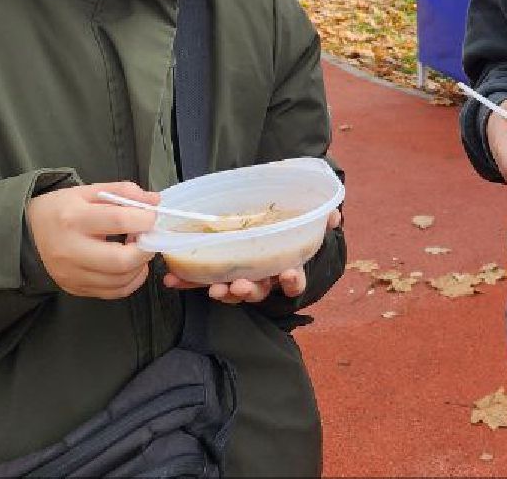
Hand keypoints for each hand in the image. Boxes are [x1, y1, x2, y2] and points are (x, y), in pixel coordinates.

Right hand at [26, 181, 162, 298]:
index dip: (144, 218)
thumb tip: (154, 201)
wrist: (29, 232)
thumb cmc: (62, 209)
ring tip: (138, 248)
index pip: (118, 221)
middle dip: (146, 249)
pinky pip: (114, 292)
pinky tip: (132, 266)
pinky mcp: (75, 288)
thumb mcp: (88, 191)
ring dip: (140, 265)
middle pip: (120, 260)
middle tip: (149, 237)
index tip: (151, 216)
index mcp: (73, 218)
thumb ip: (122, 192)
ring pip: (120, 280)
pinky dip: (131, 281)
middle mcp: (70, 250)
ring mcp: (72, 274)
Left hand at [161, 209, 343, 303]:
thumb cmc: (286, 220)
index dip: (292, 281)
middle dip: (250, 291)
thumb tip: (333, 216)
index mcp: (286, 265)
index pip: (294, 281)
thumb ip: (320, 215)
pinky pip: (202, 280)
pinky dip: (188, 280)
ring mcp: (239, 277)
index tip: (287, 274)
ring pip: (232, 292)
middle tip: (241, 286)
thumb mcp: (304, 215)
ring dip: (222, 292)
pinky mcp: (216, 272)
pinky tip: (173, 278)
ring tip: (212, 289)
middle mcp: (264, 277)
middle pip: (260, 291)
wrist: (263, 219)